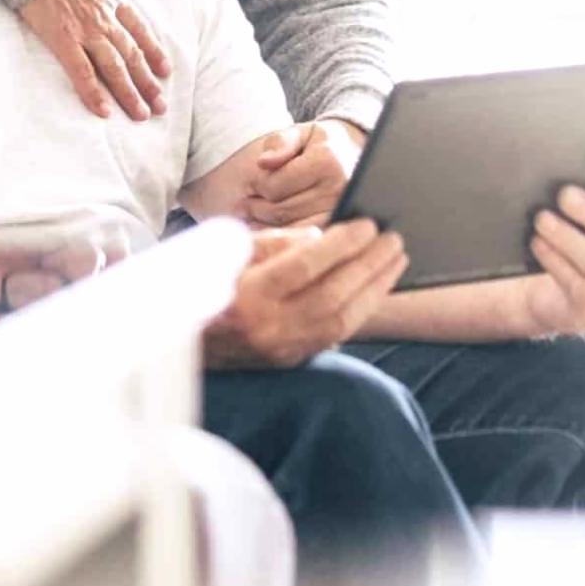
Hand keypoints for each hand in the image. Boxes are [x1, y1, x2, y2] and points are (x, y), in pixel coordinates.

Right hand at [19, 0, 169, 121]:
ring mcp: (85, 28)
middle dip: (148, 82)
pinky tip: (105, 111)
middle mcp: (105, 16)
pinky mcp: (62, 38)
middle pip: (132, 54)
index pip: (140, 30)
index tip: (165, 71)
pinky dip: (94, 92)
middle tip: (160, 106)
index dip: (154, 52)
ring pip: (114, 67)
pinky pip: (82, 71)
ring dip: (130, 93)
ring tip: (141, 114)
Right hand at [204, 219, 406, 368]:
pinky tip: (376, 288)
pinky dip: (360, 309)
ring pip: (341, 319)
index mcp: (246, 293)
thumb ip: (277, 244)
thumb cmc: (211, 282)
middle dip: (367, 264)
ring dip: (374, 287)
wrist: (189, 337)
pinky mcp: (290, 360)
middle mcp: (265, 326)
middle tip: (393, 239)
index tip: (366, 225)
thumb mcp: (234, 252)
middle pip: (331, 293)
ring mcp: (281, 348)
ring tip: (395, 260)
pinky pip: (336, 335)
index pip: (303, 266)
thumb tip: (321, 239)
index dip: (339, 245)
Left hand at [244, 119, 363, 227]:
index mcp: (326, 161)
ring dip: (267, 224)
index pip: (274, 186)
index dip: (256, 185)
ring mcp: (340, 213)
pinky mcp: (338, 229)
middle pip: (280, 210)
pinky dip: (283, 235)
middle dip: (257, 207)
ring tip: (257, 212)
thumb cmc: (321, 145)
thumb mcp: (300, 133)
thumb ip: (280, 143)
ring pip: (288, 228)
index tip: (254, 182)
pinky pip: (302, 239)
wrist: (355, 158)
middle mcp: (337, 190)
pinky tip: (273, 226)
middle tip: (248, 202)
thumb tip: (263, 162)